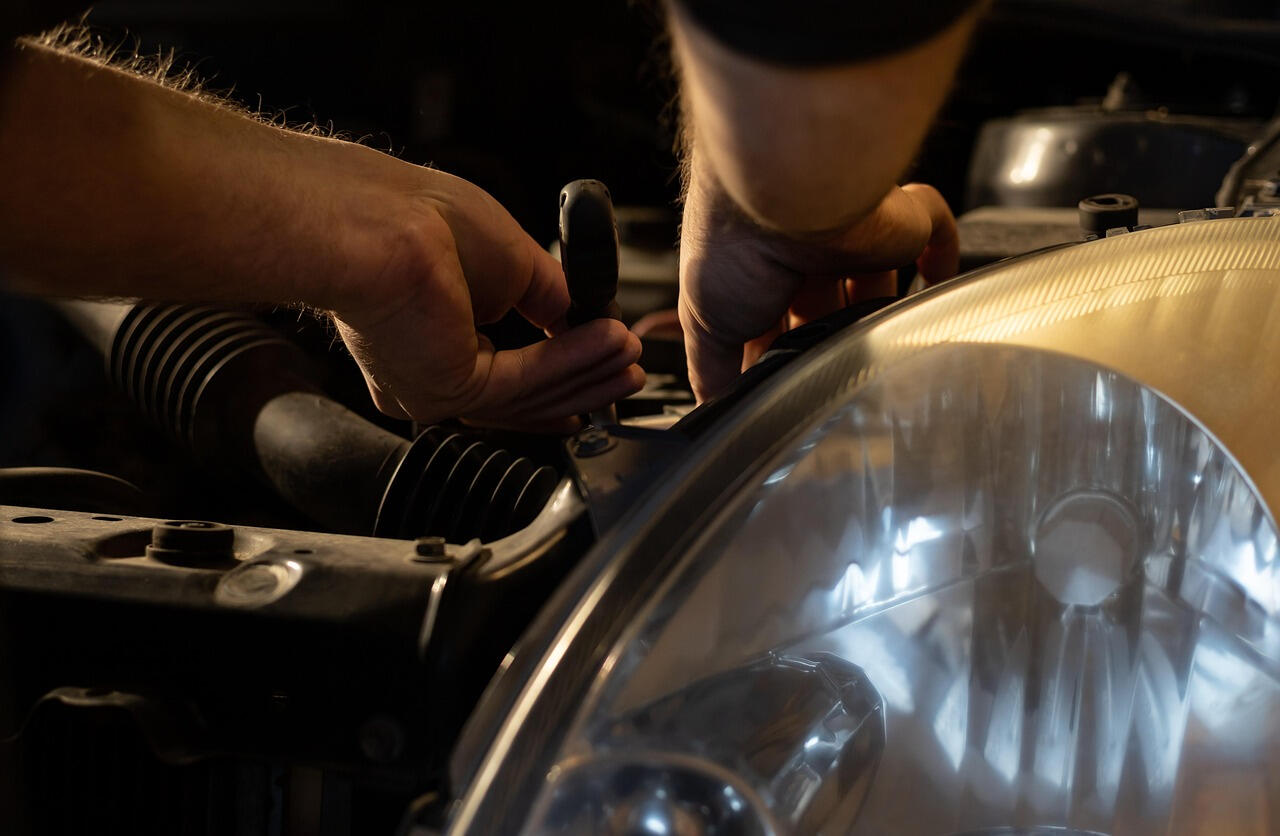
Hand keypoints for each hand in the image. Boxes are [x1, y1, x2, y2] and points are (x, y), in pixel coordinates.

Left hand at [0, 43, 641, 429]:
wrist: (372, 223)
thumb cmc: (410, 215)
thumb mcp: (505, 251)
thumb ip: (542, 290)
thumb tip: (577, 312)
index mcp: (425, 326)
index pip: (500, 364)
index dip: (556, 364)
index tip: (599, 352)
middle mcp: (424, 362)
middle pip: (520, 390)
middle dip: (581, 377)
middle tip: (626, 367)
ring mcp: (430, 381)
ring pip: (526, 393)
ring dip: (585, 372)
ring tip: (628, 355)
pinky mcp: (443, 387)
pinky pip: (523, 382)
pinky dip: (570, 363)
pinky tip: (606, 344)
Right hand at [677, 165, 958, 401]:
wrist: (784, 192)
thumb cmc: (734, 242)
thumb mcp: (704, 321)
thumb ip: (711, 367)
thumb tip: (716, 407)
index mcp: (755, 265)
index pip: (773, 322)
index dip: (777, 356)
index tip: (780, 393)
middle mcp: (805, 248)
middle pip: (828, 309)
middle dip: (826, 343)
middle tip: (829, 381)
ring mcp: (855, 234)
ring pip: (876, 281)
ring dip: (876, 317)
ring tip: (875, 355)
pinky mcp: (900, 220)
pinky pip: (934, 232)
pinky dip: (941, 259)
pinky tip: (936, 285)